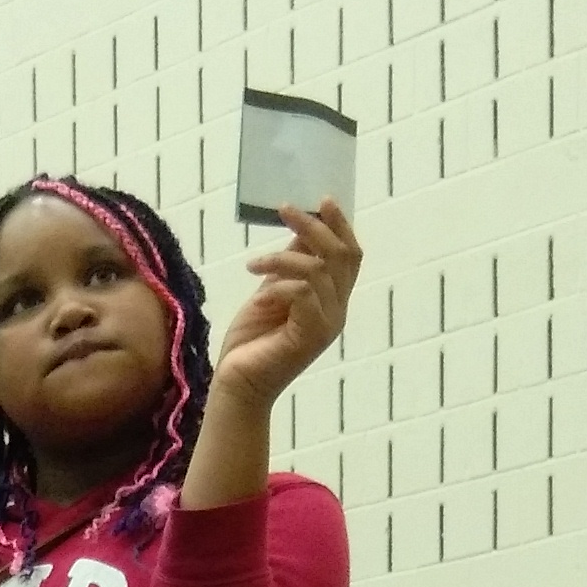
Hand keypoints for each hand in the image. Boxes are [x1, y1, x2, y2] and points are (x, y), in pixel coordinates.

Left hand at [209, 201, 364, 411]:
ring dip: (283, 256)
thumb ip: (291, 265)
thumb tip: (301, 228)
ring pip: (319, 270)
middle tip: (285, 208)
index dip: (340, 225)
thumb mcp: (272, 292)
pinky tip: (256, 286)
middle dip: (315, 226)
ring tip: (254, 263)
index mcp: (332, 301)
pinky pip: (302, 291)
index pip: (350, 256)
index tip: (322, 200)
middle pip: (341, 256)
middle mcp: (336, 312)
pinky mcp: (308, 336)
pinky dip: (278, 282)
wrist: (237, 386)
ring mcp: (326, 325)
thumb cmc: (252, 342)